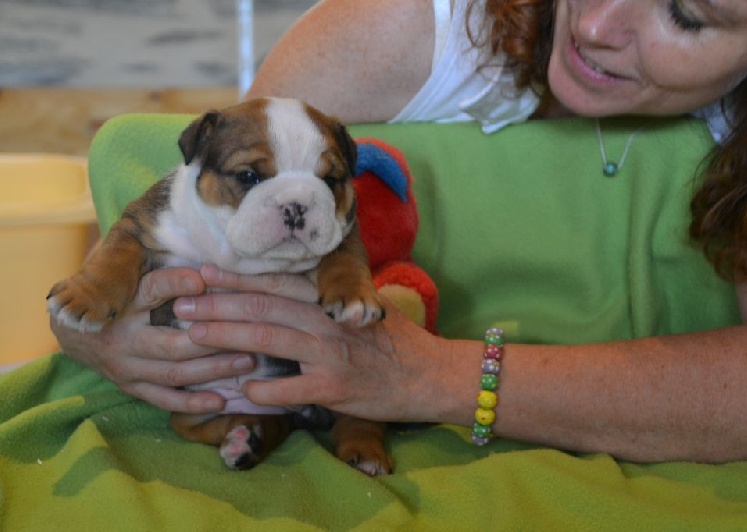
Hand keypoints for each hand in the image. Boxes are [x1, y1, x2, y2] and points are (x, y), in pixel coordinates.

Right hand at [51, 267, 256, 413]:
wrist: (75, 331)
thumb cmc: (116, 299)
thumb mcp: (134, 281)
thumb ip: (166, 278)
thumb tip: (203, 275)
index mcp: (125, 307)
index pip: (152, 289)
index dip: (176, 283)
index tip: (203, 279)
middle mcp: (124, 341)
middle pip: (173, 344)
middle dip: (214, 342)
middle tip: (249, 337)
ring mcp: (127, 370)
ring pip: (174, 374)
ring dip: (212, 371)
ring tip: (247, 362)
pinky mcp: (131, 388)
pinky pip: (163, 400)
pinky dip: (192, 403)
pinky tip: (220, 401)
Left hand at [174, 265, 461, 423]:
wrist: (433, 374)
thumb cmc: (397, 342)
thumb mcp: (364, 310)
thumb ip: (327, 303)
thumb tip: (289, 296)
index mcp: (332, 299)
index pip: (276, 282)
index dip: (237, 278)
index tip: (203, 273)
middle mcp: (327, 320)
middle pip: (263, 306)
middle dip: (218, 304)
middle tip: (181, 303)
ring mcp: (330, 354)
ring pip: (269, 339)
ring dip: (227, 336)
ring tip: (192, 335)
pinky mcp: (335, 389)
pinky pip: (290, 389)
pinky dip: (263, 388)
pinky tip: (240, 389)